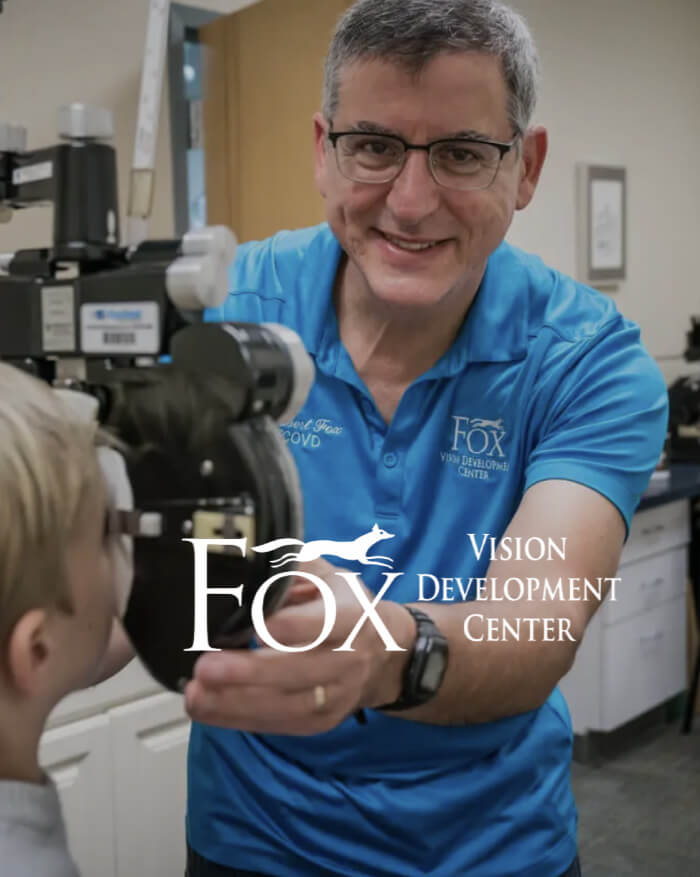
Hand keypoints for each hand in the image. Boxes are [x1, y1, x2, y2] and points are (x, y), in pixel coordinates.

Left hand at [184, 558, 412, 733]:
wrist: (384, 655)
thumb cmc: (345, 607)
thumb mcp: (327, 575)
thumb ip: (291, 568)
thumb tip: (245, 558)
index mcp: (352, 616)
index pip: (326, 624)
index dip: (293, 627)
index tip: (256, 626)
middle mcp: (348, 660)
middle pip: (299, 670)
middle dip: (249, 672)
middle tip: (206, 667)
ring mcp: (336, 696)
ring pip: (286, 705)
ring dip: (235, 702)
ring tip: (196, 694)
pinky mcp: (320, 722)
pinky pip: (279, 725)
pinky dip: (240, 719)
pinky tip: (208, 709)